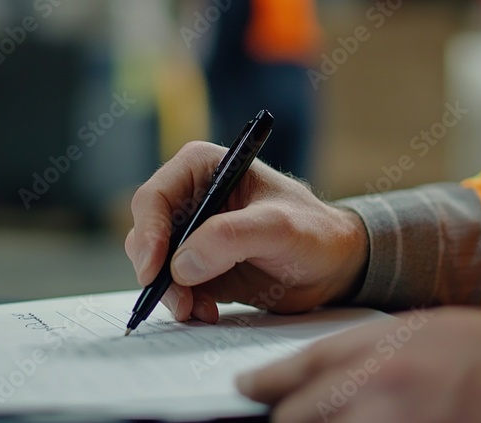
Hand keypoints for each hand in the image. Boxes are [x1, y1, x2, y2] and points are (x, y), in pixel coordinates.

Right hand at [125, 141, 368, 323]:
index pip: (154, 197)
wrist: (333, 265)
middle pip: (146, 234)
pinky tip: (210, 312)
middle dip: (157, 271)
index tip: (156, 269)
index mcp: (203, 167)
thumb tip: (181, 263)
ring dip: (171, 293)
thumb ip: (230, 237)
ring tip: (200, 310)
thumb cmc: (313, 231)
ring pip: (155, 265)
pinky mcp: (198, 266)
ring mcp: (193, 233)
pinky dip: (185, 303)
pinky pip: (173, 287)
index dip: (148, 233)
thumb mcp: (278, 227)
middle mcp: (191, 197)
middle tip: (180, 301)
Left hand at [237, 308, 480, 422]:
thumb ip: (367, 353)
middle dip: (287, 419)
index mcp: (372, 350)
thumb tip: (330, 374)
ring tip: (329, 418)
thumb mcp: (418, 331)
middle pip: (295, 418)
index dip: (264, 382)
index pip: (296, 369)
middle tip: (284, 415)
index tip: (247, 388)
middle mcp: (370, 390)